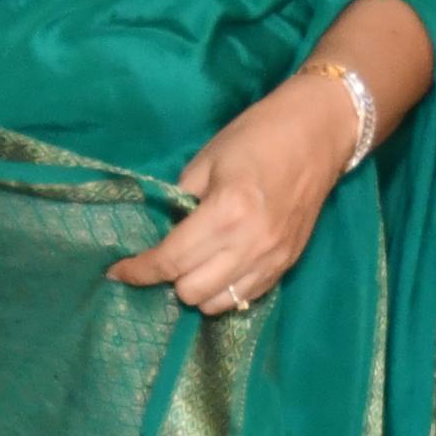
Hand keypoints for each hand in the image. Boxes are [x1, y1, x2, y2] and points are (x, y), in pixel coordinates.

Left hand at [108, 72, 355, 315]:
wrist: (318, 132)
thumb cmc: (257, 135)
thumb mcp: (207, 159)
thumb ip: (181, 199)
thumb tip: (162, 231)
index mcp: (226, 212)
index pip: (171, 259)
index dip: (138, 270)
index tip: (117, 272)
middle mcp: (250, 244)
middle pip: (191, 291)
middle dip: (169, 278)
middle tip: (165, 255)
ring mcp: (272, 259)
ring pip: (218, 303)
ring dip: (198, 288)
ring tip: (194, 264)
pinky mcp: (288, 264)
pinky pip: (246, 297)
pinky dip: (225, 289)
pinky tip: (221, 267)